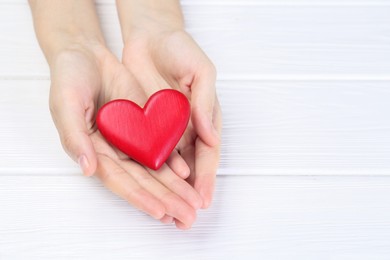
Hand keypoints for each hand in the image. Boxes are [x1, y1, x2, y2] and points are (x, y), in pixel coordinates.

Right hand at [49, 43, 201, 228]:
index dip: (139, 197)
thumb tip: (88, 169)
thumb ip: (74, 137)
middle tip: (186, 216)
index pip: (119, 180)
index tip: (160, 211)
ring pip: (154, 168)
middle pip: (142, 180)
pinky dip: (173, 161)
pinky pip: (160, 147)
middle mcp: (113, 150)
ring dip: (174, 187)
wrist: (86, 54)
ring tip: (192, 203)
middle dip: (165, 199)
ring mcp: (130, 139)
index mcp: (92, 151)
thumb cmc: (69, 78)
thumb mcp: (65, 103)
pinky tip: (188, 173)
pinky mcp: (143, 126)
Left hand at [118, 3, 222, 212]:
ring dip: (170, 189)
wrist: (151, 36)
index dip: (206, 177)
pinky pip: (147, 150)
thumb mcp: (201, 72)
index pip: (208, 154)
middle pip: (190, 167)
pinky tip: (148, 186)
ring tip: (168, 211)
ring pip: (169, 165)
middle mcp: (186, 128)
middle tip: (186, 216)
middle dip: (189, 193)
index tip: (202, 198)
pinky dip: (149, 170)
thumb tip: (213, 136)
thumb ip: (205, 103)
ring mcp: (165, 128)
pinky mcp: (144, 124)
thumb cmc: (180, 49)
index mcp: (205, 117)